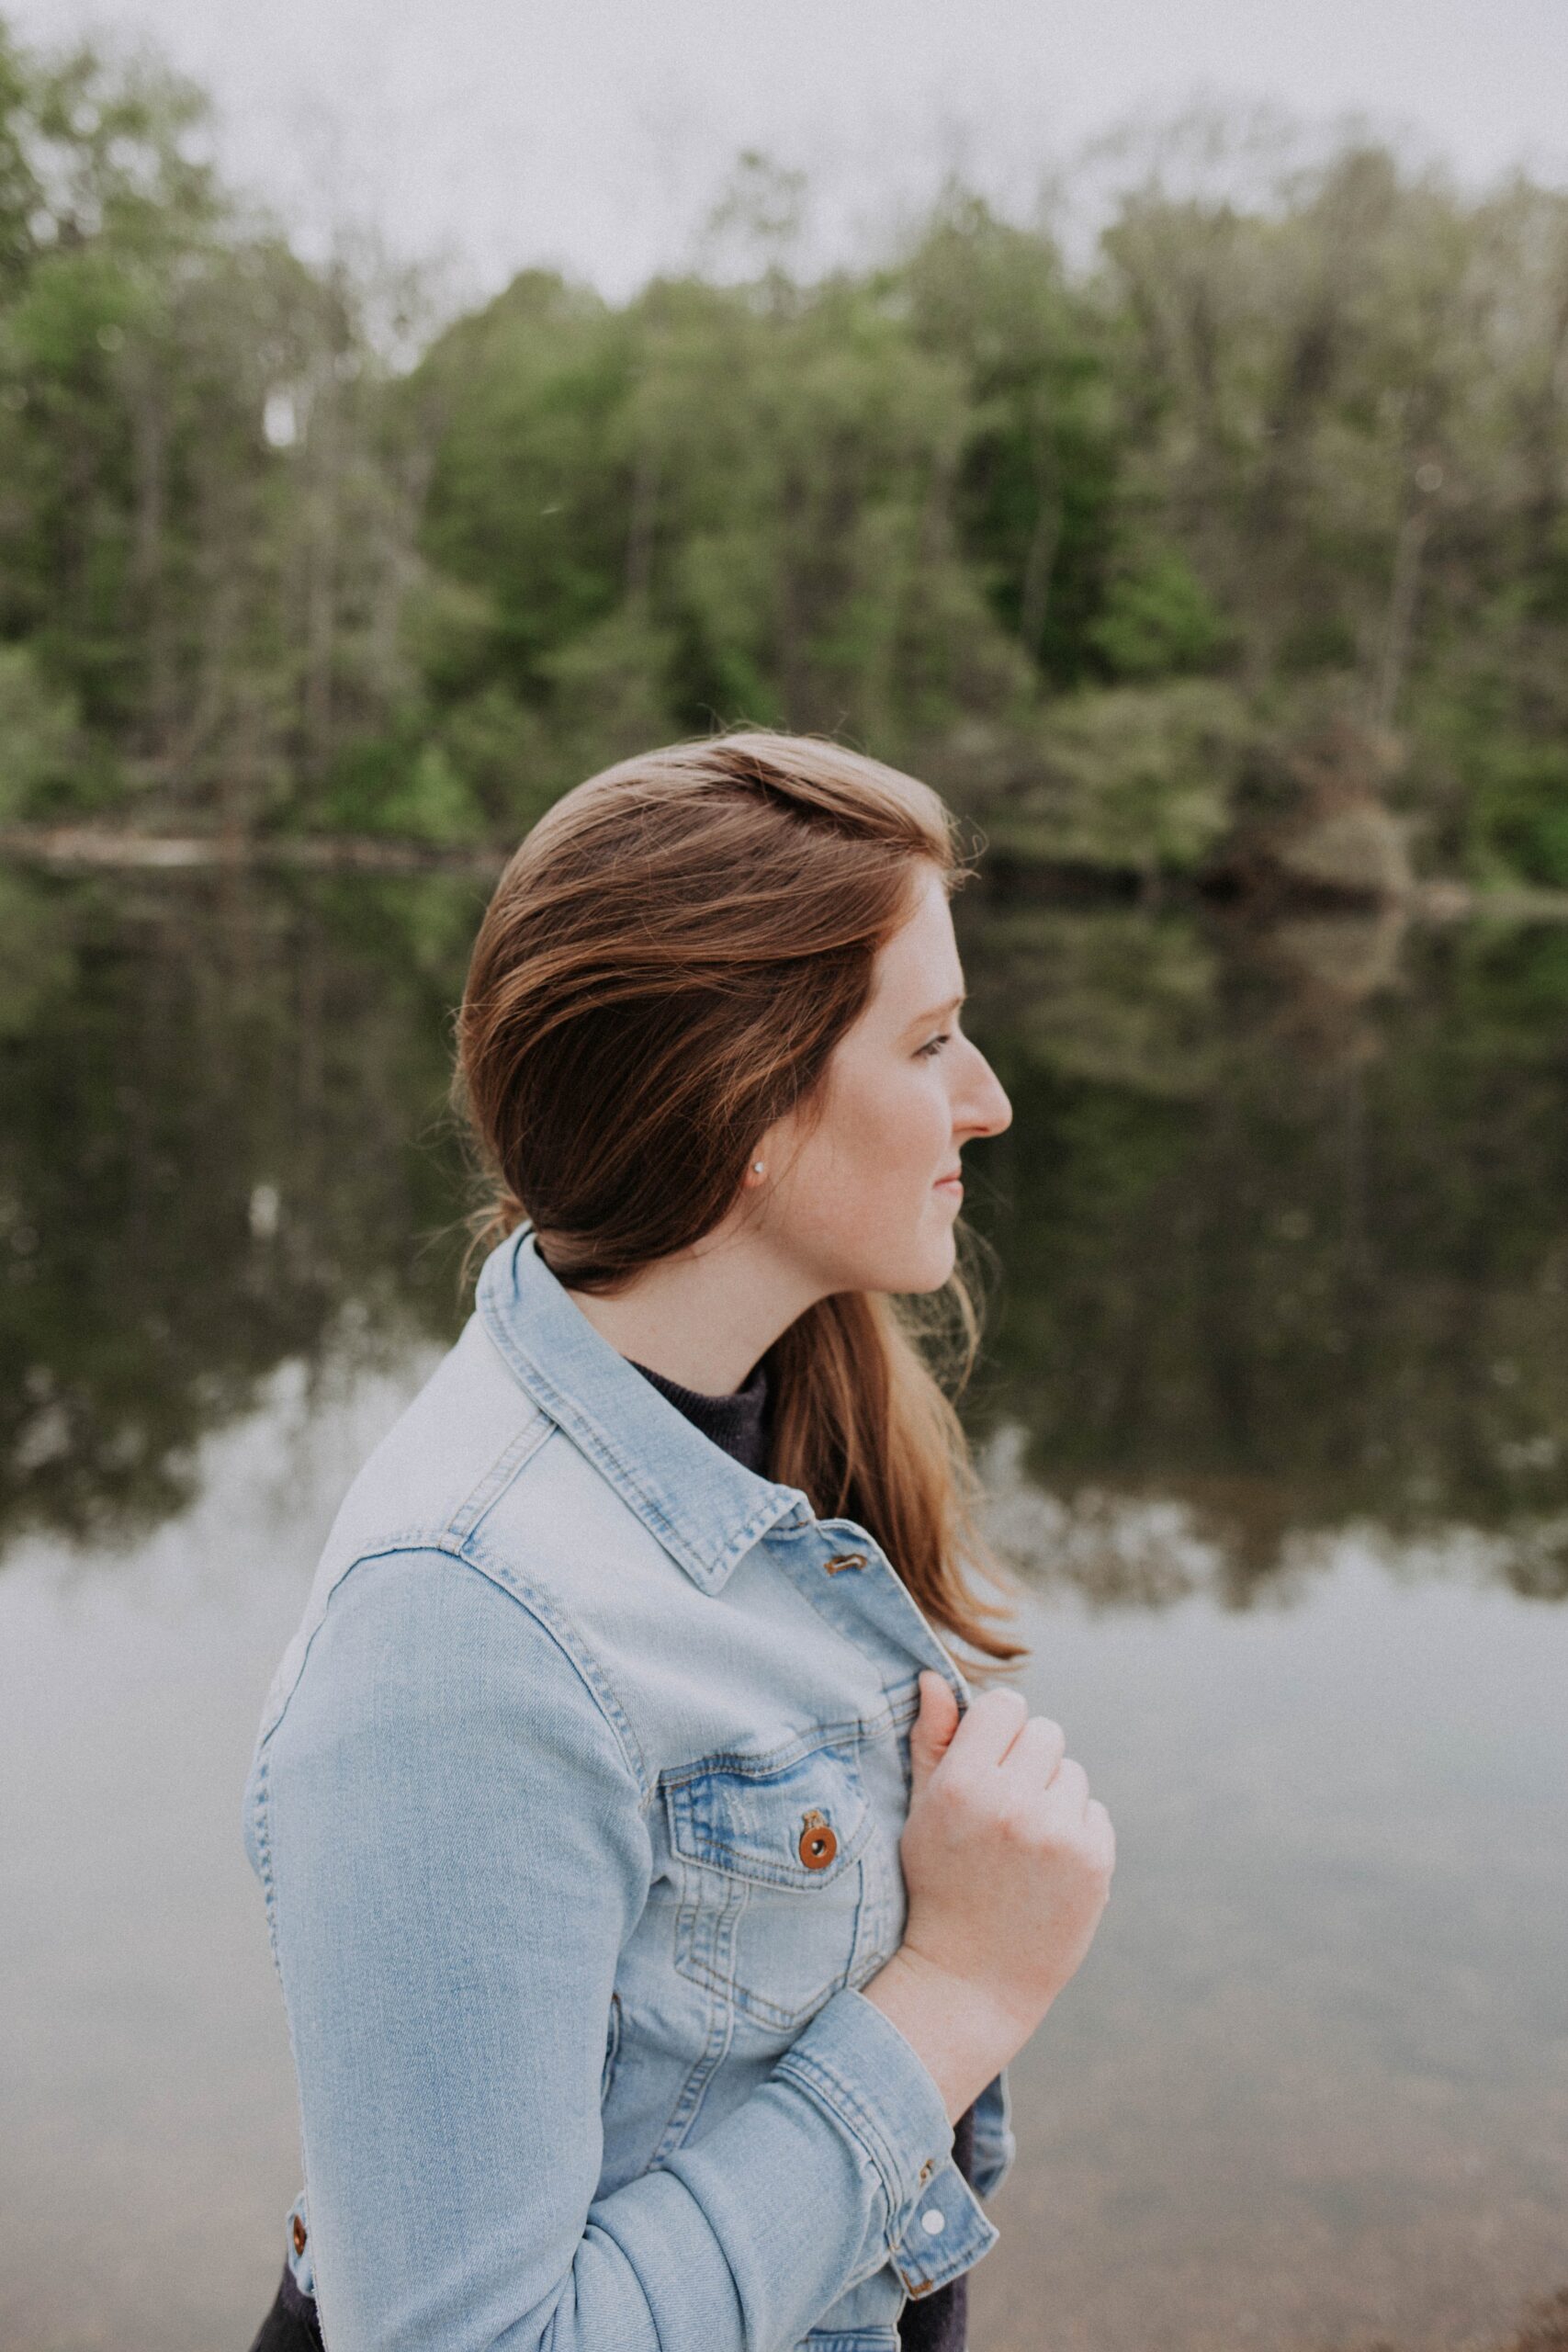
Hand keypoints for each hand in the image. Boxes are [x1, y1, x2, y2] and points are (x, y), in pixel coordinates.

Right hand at [862, 1673, 1114, 2120]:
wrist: (972, 1980)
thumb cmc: (939, 1886)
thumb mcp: (922, 1813)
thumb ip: (930, 1741)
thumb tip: (934, 1677)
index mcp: (962, 1785)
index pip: (1005, 1706)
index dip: (998, 1730)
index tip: (988, 1761)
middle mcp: (1012, 1803)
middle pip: (1045, 1732)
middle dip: (1028, 1762)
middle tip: (1006, 1809)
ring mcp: (1057, 1833)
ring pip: (1072, 1773)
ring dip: (1053, 1797)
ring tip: (1024, 1846)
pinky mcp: (1094, 1861)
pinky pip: (1095, 1812)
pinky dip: (1077, 1832)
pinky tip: (1047, 1868)